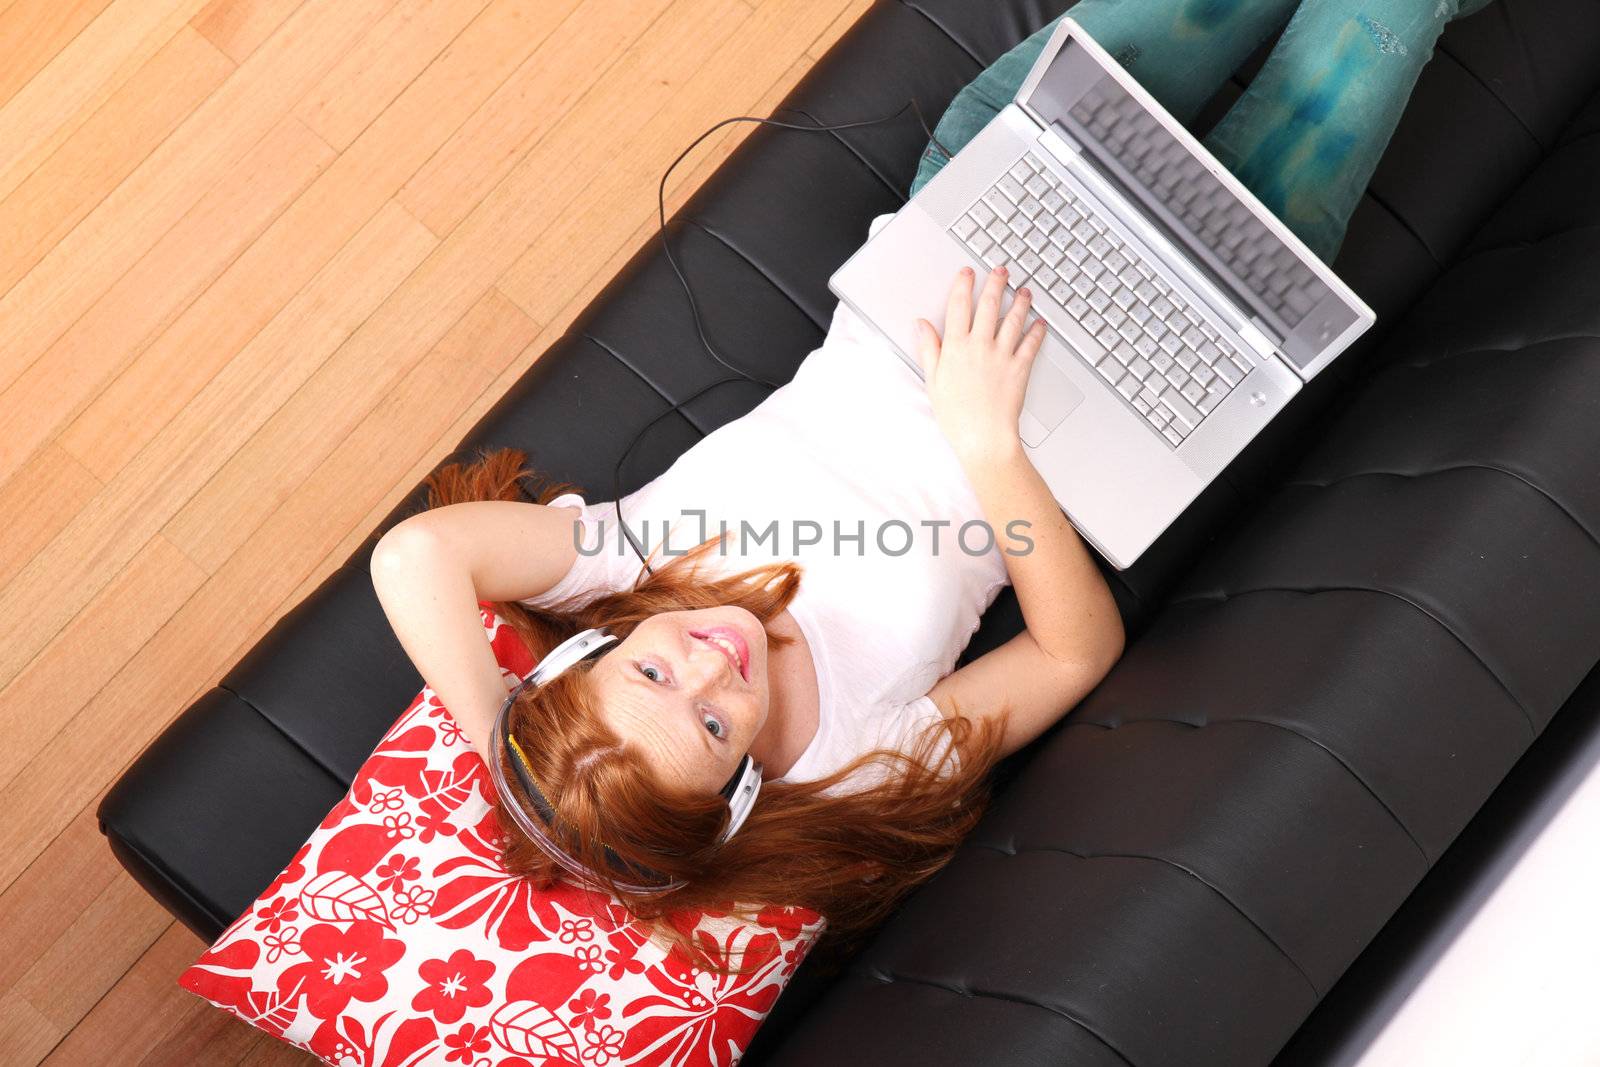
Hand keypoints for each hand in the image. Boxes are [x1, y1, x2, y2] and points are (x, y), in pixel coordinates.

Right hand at [913, 264, 1047, 463]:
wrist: (983, 437)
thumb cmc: (956, 415)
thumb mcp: (933, 381)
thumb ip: (929, 349)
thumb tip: (923, 326)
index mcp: (956, 347)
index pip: (959, 306)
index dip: (963, 285)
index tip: (968, 273)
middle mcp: (980, 346)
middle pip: (989, 305)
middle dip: (996, 283)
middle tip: (1001, 270)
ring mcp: (1002, 355)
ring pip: (1014, 319)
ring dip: (1020, 301)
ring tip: (1024, 291)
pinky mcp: (1020, 368)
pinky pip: (1031, 343)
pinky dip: (1037, 331)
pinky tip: (1040, 322)